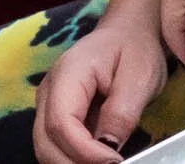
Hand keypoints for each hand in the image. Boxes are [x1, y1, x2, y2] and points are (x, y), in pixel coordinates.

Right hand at [34, 13, 166, 163]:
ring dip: (71, 163)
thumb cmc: (134, 49)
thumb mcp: (139, 77)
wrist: (126, 33)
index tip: (116, 160)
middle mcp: (49, 90)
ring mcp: (48, 103)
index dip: (86, 152)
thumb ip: (122, 113)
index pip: (62, 123)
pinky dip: (72, 159)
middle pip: (45, 141)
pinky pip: (55, 144)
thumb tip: (108, 147)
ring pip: (45, 147)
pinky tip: (97, 159)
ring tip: (106, 163)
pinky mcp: (56, 115)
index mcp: (68, 74)